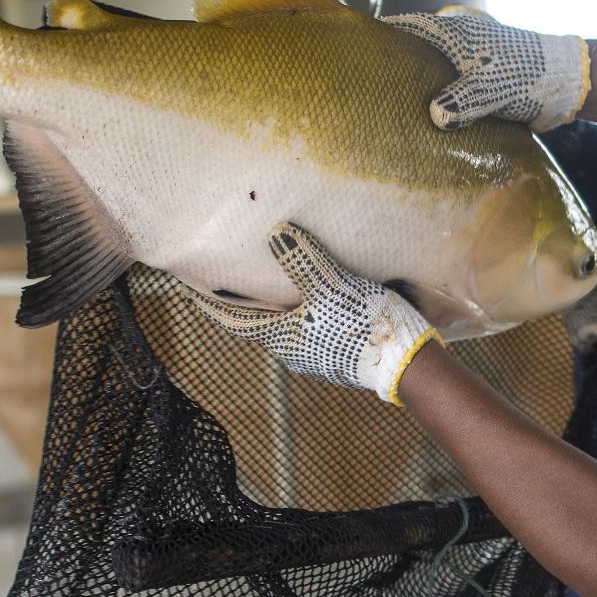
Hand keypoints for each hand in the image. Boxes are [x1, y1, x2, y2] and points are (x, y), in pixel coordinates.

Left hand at [185, 222, 437, 404]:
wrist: (407, 363)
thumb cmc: (363, 327)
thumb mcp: (331, 287)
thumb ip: (302, 261)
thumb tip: (276, 233)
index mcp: (281, 337)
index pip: (234, 319)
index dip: (211, 303)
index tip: (190, 288)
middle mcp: (294, 351)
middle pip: (259, 323)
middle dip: (245, 301)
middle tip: (232, 277)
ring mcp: (319, 355)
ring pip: (288, 325)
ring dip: (277, 305)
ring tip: (275, 281)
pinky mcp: (342, 353)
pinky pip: (314, 327)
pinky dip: (305, 309)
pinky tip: (317, 296)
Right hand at [384, 8, 588, 131]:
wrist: (564, 84)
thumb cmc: (528, 76)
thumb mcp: (491, 90)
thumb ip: (461, 101)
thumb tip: (435, 116)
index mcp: (455, 32)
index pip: (408, 25)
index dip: (384, 34)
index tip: (359, 46)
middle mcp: (458, 42)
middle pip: (416, 48)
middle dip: (396, 64)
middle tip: (371, 86)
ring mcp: (469, 60)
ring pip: (432, 69)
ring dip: (417, 85)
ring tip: (393, 107)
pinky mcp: (480, 79)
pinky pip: (449, 86)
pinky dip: (436, 98)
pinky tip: (428, 120)